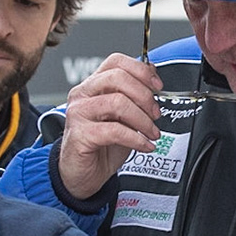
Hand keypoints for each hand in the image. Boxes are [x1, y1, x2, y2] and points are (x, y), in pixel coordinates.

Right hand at [57, 53, 162, 198]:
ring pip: (117, 102)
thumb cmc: (101, 145)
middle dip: (144, 95)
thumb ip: (134, 96)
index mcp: (94, 85)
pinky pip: (114, 130)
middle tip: (155, 114)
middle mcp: (83, 95)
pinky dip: (136, 138)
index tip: (157, 86)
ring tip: (152, 132)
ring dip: (142, 119)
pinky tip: (145, 145)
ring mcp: (79, 114)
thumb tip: (152, 74)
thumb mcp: (123, 117)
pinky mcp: (80, 135)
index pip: (115, 62)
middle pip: (117, 77)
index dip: (140, 70)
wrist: (82, 174)